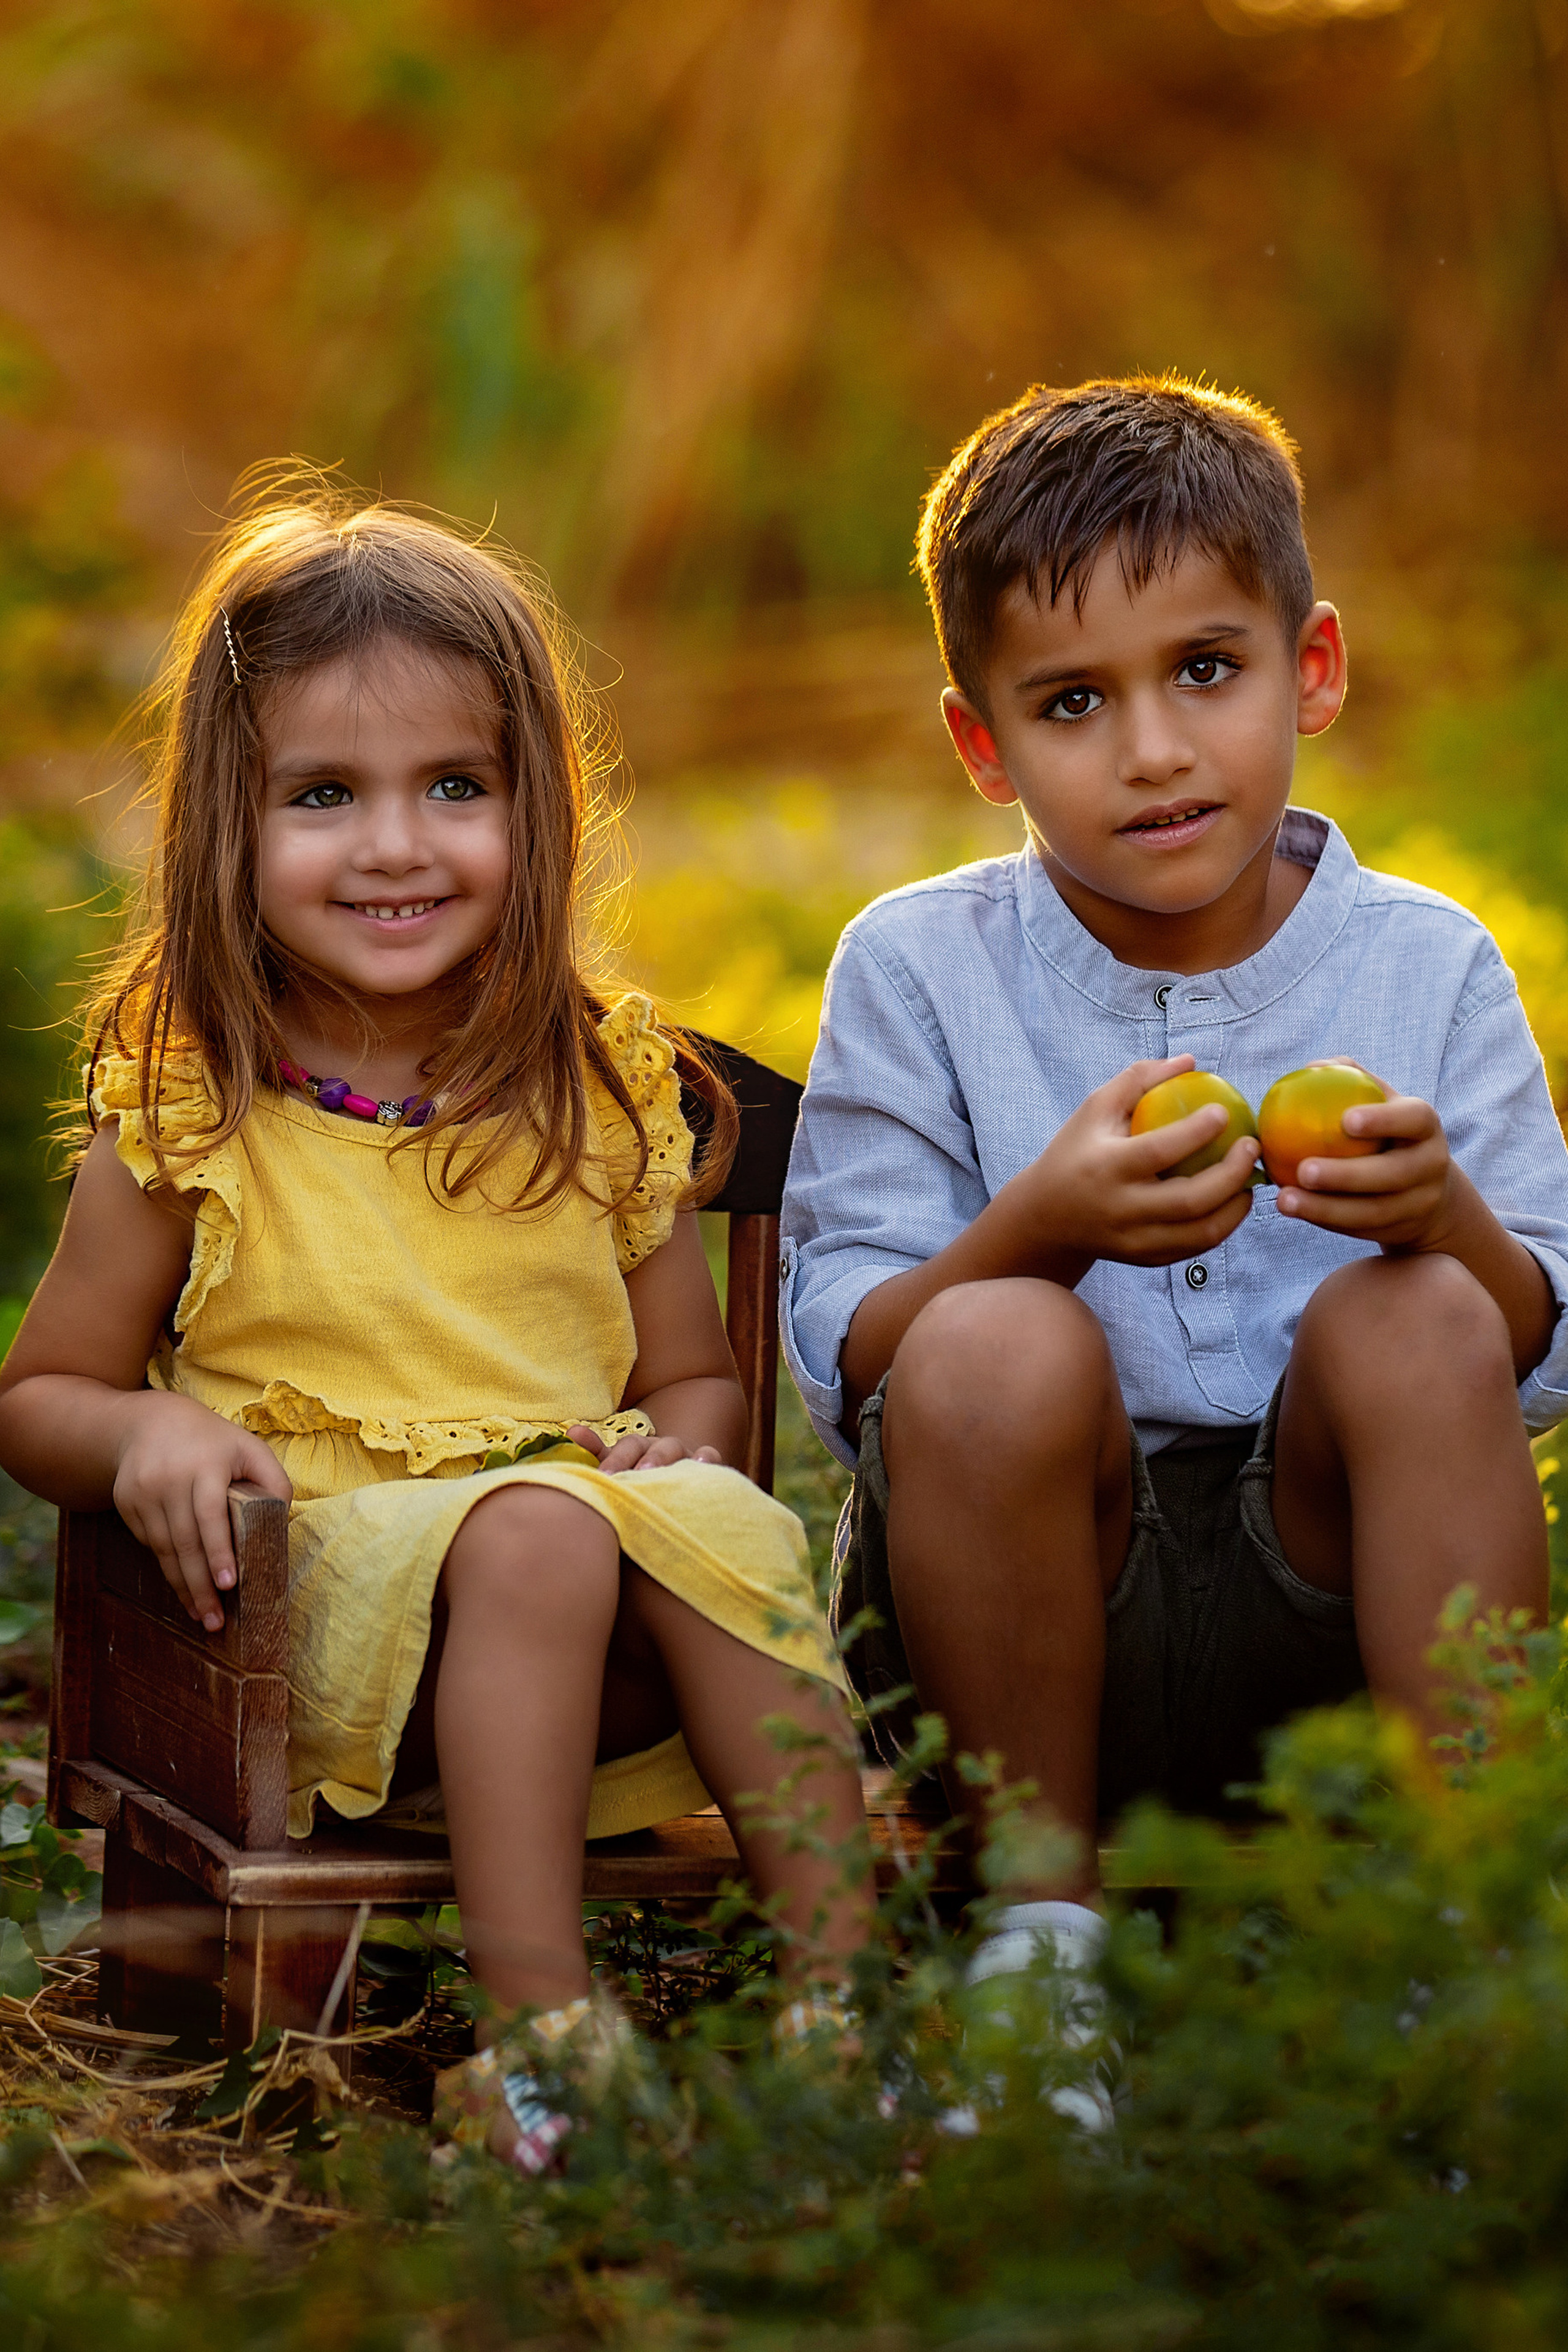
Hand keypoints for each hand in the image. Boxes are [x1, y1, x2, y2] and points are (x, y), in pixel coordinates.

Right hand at [110, 1392, 292, 1632]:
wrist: (150, 1422)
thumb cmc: (212, 1441)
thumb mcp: (249, 1448)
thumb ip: (273, 1480)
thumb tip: (282, 1521)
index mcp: (204, 1465)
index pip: (210, 1515)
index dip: (218, 1551)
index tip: (228, 1584)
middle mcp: (169, 1479)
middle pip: (184, 1542)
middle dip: (200, 1586)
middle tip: (215, 1621)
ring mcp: (142, 1491)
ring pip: (163, 1549)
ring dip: (182, 1586)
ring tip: (201, 1614)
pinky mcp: (125, 1502)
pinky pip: (149, 1542)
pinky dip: (167, 1566)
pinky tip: (183, 1585)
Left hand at [565, 1424, 722, 1473]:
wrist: (669, 1500)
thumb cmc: (638, 1485)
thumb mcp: (617, 1470)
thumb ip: (594, 1455)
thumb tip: (572, 1430)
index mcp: (638, 1449)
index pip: (626, 1448)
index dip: (615, 1460)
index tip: (603, 1478)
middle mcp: (660, 1449)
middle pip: (649, 1447)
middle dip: (638, 1461)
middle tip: (629, 1477)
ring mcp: (684, 1458)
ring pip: (676, 1449)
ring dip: (664, 1459)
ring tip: (654, 1473)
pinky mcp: (705, 1471)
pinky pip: (710, 1458)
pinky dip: (707, 1459)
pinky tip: (702, 1464)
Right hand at [1010, 1056, 1259, 1269]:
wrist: (1045, 1217)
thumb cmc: (1076, 1151)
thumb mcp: (1094, 1108)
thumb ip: (1138, 1079)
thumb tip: (1190, 1061)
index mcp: (1106, 1168)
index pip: (1158, 1151)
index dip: (1196, 1132)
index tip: (1223, 1112)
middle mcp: (1121, 1209)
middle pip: (1190, 1200)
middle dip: (1232, 1174)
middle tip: (1251, 1146)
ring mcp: (1134, 1240)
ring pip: (1200, 1233)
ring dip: (1236, 1206)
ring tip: (1250, 1179)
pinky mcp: (1144, 1259)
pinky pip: (1194, 1248)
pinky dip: (1222, 1226)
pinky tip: (1233, 1202)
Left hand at [1277, 1080, 1455, 1249]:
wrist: (1425, 1189)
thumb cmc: (1387, 1132)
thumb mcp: (1382, 1103)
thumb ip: (1352, 1080)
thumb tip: (1312, 1067)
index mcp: (1426, 1128)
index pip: (1413, 1119)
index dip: (1384, 1120)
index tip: (1345, 1120)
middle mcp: (1430, 1165)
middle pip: (1392, 1174)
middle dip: (1346, 1175)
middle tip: (1303, 1170)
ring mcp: (1419, 1203)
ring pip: (1373, 1211)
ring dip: (1325, 1208)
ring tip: (1284, 1199)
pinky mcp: (1400, 1229)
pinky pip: (1359, 1228)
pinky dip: (1325, 1220)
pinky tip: (1293, 1209)